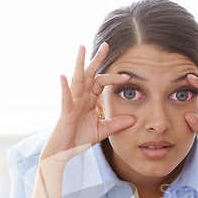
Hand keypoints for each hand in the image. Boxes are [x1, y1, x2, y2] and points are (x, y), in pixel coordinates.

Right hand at [41, 43, 134, 162]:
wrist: (65, 151)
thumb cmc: (79, 139)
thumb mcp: (103, 131)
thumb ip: (116, 124)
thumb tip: (133, 118)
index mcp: (89, 100)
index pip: (102, 83)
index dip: (114, 78)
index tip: (128, 76)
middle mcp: (80, 97)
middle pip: (90, 74)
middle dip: (97, 60)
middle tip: (106, 45)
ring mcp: (72, 102)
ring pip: (77, 80)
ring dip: (80, 64)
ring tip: (82, 48)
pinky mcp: (65, 112)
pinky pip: (65, 98)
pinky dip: (65, 87)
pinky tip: (64, 76)